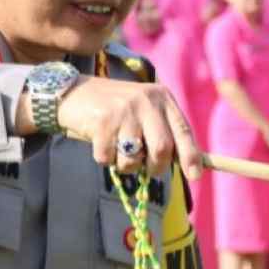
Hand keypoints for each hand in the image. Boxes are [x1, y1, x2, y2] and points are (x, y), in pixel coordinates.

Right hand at [48, 74, 204, 186]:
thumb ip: (164, 133)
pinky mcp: (102, 121)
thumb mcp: (145, 112)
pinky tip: (100, 142)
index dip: (191, 156)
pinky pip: (108, 158)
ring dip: (126, 166)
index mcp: (162, 98)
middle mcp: (146, 101)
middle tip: (146, 169)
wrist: (73, 93)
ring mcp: (124, 110)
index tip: (194, 176)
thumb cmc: (116, 111)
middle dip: (155, 167)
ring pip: (133, 159)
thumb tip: (188, 167)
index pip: (184, 131)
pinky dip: (104, 159)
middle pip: (162, 149)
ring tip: (119, 151)